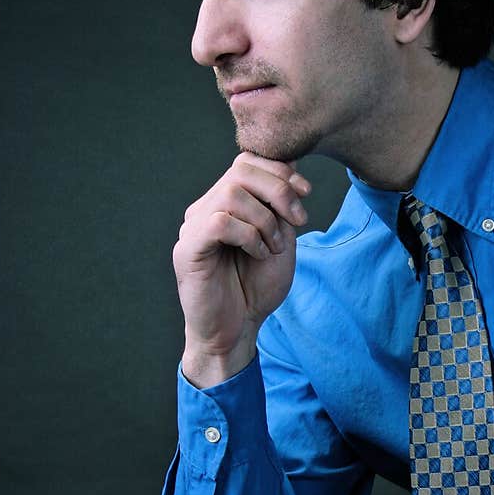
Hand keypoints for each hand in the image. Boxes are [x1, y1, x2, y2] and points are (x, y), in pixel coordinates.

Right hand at [173, 153, 311, 386]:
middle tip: (298, 220)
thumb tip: (290, 172)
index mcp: (226, 204)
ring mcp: (193, 227)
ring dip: (265, 219)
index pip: (247, 162)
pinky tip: (258, 254)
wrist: (236, 332)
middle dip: (279, 190)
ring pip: (231, 193)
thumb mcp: (280, 241)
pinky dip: (248, 235)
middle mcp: (206, 209)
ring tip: (273, 247)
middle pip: (240, 171)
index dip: (279, 170)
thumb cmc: (255, 289)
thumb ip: (281, 208)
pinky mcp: (187, 249)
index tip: (306, 193)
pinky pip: (219, 222)